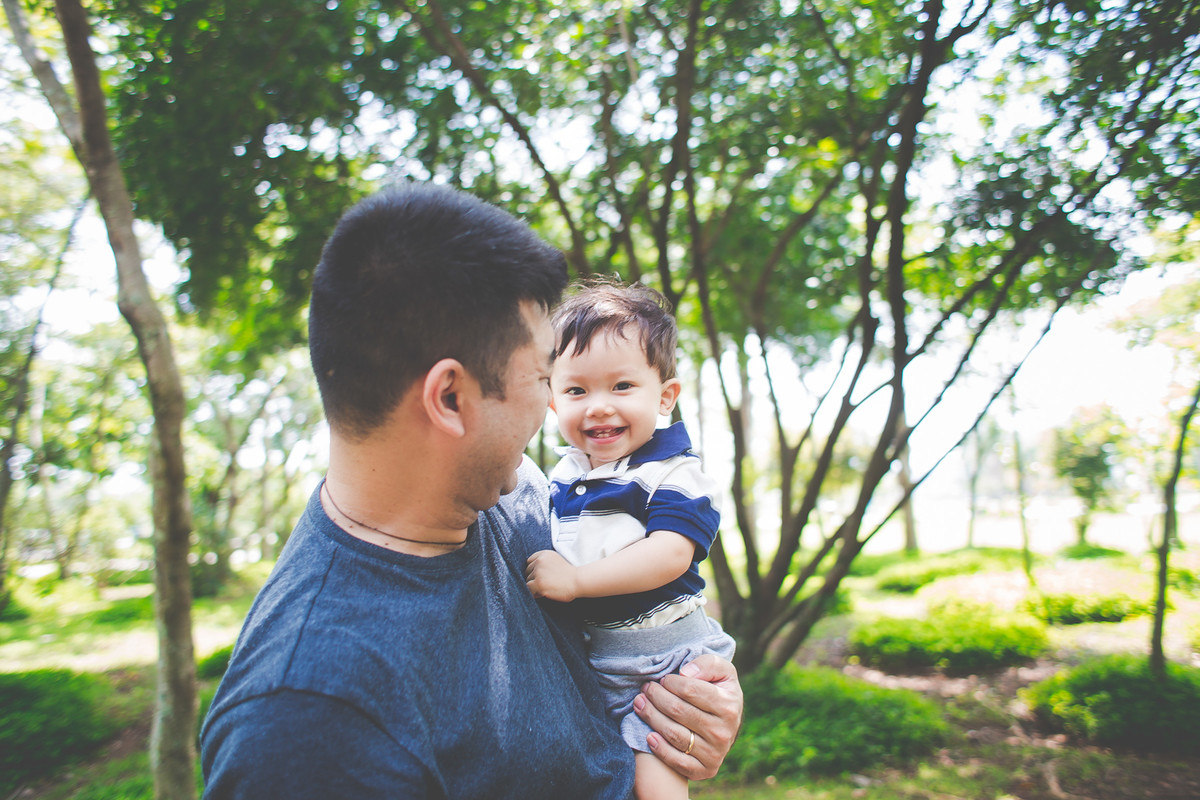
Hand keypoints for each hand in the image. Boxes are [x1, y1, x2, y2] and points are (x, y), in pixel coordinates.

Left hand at [525, 550, 579, 601]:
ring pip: (527, 581)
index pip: (529, 562)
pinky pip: (528, 589)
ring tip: (546, 588)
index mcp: (544, 554)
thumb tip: (529, 572)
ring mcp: (538, 572)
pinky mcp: (538, 583)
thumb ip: (544, 562)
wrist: (578, 581)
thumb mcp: (555, 560)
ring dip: (534, 587)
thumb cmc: (569, 574)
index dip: (534, 571)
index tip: (541, 576)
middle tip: (546, 584)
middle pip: (527, 572)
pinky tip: (542, 593)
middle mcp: (539, 561)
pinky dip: (534, 593)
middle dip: (533, 579)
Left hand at [633, 654, 742, 779]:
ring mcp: (714, 753)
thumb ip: (708, 664)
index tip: (662, 679)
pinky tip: (648, 735)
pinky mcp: (705, 770)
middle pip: (678, 711)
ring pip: (673, 734)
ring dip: (651, 717)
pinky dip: (660, 749)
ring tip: (640, 704)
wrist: (727, 726)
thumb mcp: (722, 672)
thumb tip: (685, 672)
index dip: (671, 682)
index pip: (690, 690)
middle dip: (656, 697)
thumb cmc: (719, 692)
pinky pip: (677, 761)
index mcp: (728, 706)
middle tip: (645, 689)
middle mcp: (723, 732)